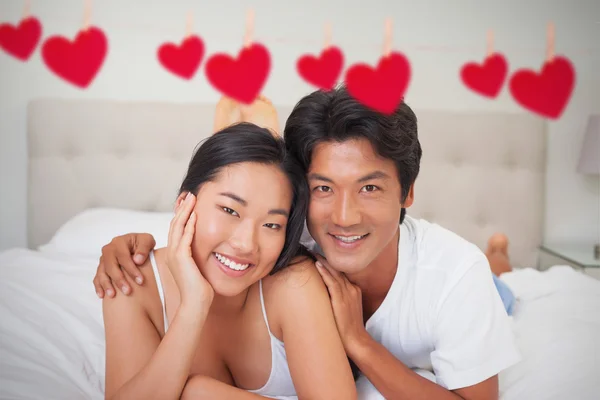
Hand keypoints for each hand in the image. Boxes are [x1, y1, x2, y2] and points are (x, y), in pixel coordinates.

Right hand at [93, 233, 156, 297]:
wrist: (135, 246)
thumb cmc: (142, 244)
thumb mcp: (147, 240)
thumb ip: (144, 248)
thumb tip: (137, 260)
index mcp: (119, 242)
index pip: (123, 257)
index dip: (131, 269)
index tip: (140, 281)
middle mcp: (109, 250)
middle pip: (110, 266)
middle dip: (119, 279)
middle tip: (128, 291)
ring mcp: (103, 260)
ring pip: (102, 273)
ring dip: (106, 285)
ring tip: (112, 295)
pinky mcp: (101, 268)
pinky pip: (96, 278)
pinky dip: (98, 286)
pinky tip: (102, 295)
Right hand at [168, 192, 213, 308]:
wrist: (196, 303)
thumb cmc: (200, 288)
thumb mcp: (199, 267)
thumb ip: (199, 256)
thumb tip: (210, 247)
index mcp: (175, 254)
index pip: (177, 228)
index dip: (182, 214)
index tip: (190, 202)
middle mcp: (172, 252)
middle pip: (175, 224)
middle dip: (182, 208)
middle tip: (190, 194)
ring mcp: (174, 255)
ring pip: (177, 227)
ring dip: (185, 212)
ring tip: (192, 199)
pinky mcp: (181, 259)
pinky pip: (184, 238)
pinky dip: (189, 226)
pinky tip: (195, 216)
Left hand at [315, 255, 369, 355]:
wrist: (356, 340)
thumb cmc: (347, 328)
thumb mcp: (345, 309)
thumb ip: (337, 299)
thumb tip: (323, 295)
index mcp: (354, 290)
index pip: (340, 273)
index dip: (329, 264)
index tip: (319, 257)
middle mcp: (352, 289)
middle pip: (337, 269)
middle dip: (325, 259)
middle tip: (313, 250)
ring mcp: (348, 293)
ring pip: (334, 273)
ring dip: (323, 262)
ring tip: (312, 253)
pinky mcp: (341, 300)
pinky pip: (332, 282)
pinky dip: (325, 272)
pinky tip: (317, 265)